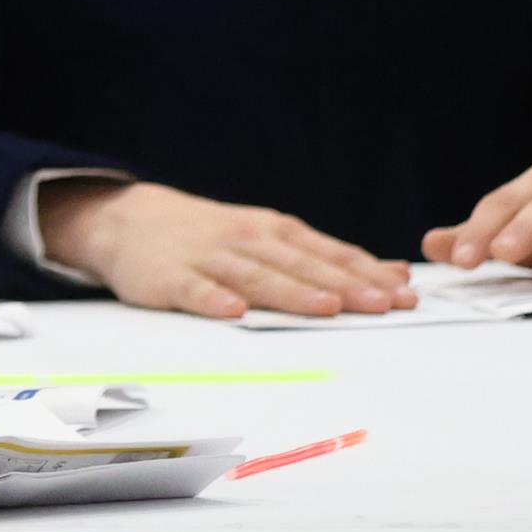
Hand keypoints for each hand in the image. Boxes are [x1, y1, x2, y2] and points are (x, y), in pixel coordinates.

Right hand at [38, 179, 414, 317]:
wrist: (131, 220)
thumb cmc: (212, 236)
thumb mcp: (270, 235)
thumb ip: (327, 257)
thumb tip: (393, 274)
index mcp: (274, 232)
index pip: (328, 254)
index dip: (365, 274)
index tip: (400, 294)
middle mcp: (247, 241)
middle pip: (300, 267)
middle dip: (343, 286)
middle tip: (381, 305)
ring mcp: (209, 258)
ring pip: (256, 277)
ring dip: (292, 292)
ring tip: (325, 308)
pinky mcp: (171, 277)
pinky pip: (195, 290)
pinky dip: (214, 299)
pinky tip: (233, 311)